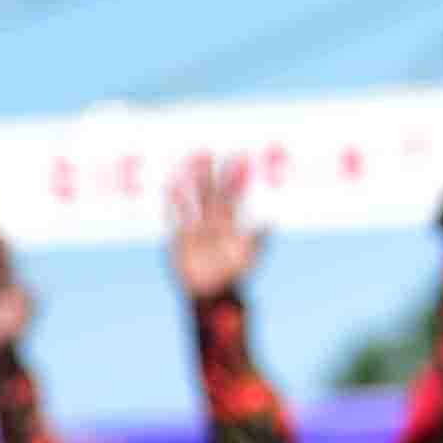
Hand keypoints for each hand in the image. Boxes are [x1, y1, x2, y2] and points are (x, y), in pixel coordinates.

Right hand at [166, 153, 264, 304]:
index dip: (237, 179)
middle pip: (211, 193)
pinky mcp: (180, 237)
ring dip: (192, 182)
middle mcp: (213, 222)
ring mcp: (196, 228)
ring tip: (190, 162)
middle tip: (207, 152)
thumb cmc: (233, 274)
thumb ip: (257, 238)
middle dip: (210, 174)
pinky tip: (171, 186)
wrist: (211, 290)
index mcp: (230, 224)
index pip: (233, 196)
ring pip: (194, 200)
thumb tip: (271, 220)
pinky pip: (176, 216)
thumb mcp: (248, 255)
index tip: (240, 159)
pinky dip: (174, 203)